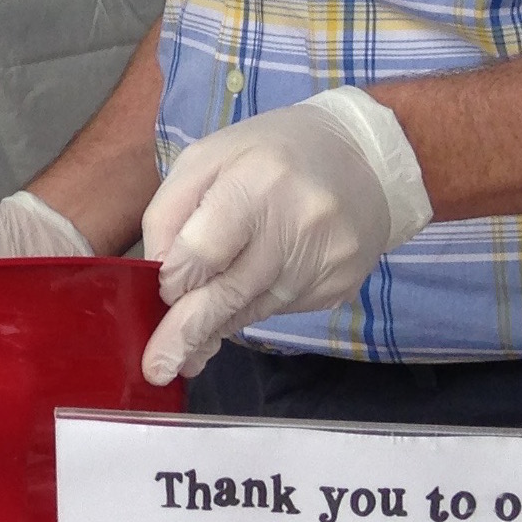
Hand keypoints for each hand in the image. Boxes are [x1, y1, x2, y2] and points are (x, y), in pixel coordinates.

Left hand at [138, 89, 431, 385]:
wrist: (364, 160)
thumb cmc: (268, 154)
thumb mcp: (207, 158)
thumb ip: (170, 212)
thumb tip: (157, 276)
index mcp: (258, 180)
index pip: (207, 250)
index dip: (178, 279)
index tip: (162, 293)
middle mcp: (299, 223)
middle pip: (231, 291)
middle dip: (187, 332)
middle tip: (157, 368)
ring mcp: (326, 260)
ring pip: (253, 309)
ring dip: (214, 330)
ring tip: (184, 352)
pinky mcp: (339, 285)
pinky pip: (278, 310)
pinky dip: (248, 313)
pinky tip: (232, 312)